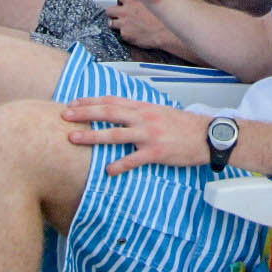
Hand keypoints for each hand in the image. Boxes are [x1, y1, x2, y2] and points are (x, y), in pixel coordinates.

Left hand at [59, 96, 208, 174]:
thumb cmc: (183, 126)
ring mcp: (150, 135)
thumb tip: (119, 113)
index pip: (112, 100)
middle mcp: (144, 118)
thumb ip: (139, 112)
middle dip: (84, 114)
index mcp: (143, 107)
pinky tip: (107, 170)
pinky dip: (120, 164)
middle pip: (109, 113)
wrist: (207, 136)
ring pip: (116, 134)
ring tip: (74, 139)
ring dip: (92, 136)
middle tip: (64, 116)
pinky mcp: (157, 152)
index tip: (73, 103)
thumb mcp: (159, 111)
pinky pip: (134, 159)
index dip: (91, 101)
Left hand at [106, 0, 175, 50]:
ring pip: (111, 23)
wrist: (167, 32)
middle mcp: (126, 11)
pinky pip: (122, 34)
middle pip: (109, 10)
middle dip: (113, 12)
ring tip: (125, 25)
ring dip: (116, 24)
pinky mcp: (126, 35)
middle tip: (118, 13)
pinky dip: (126, 34)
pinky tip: (135, 33)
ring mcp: (124, 23)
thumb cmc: (164, 15)